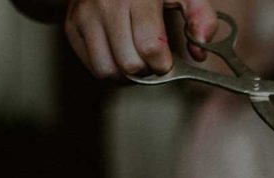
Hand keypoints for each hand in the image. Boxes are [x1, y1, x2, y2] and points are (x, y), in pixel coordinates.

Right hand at [65, 0, 217, 78]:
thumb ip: (201, 18)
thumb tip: (200, 51)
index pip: (150, 47)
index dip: (164, 64)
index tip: (168, 61)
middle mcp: (107, 5)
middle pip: (129, 64)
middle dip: (148, 71)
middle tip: (153, 60)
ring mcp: (85, 15)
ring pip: (107, 70)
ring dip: (127, 76)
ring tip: (137, 60)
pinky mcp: (72, 25)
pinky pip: (92, 65)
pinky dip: (110, 70)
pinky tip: (121, 56)